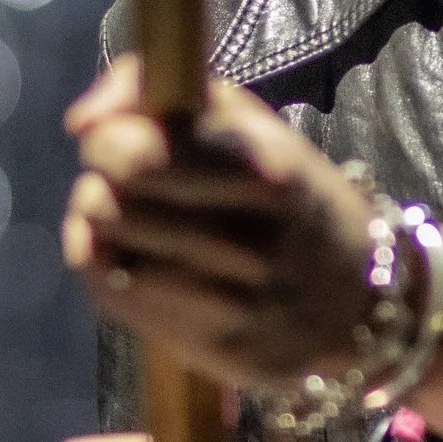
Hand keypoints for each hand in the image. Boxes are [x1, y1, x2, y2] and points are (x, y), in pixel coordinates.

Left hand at [61, 57, 380, 386]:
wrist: (360, 303)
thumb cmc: (296, 200)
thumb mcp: (256, 128)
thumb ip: (168, 96)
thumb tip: (81, 121)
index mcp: (264, 172)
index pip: (137, 155)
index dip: (109, 139)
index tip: (122, 136)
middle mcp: (247, 240)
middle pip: (108, 203)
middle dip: (101, 181)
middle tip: (125, 180)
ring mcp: (227, 302)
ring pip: (101, 247)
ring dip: (102, 224)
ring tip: (133, 217)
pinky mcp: (206, 345)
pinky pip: (109, 292)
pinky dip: (105, 265)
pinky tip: (132, 255)